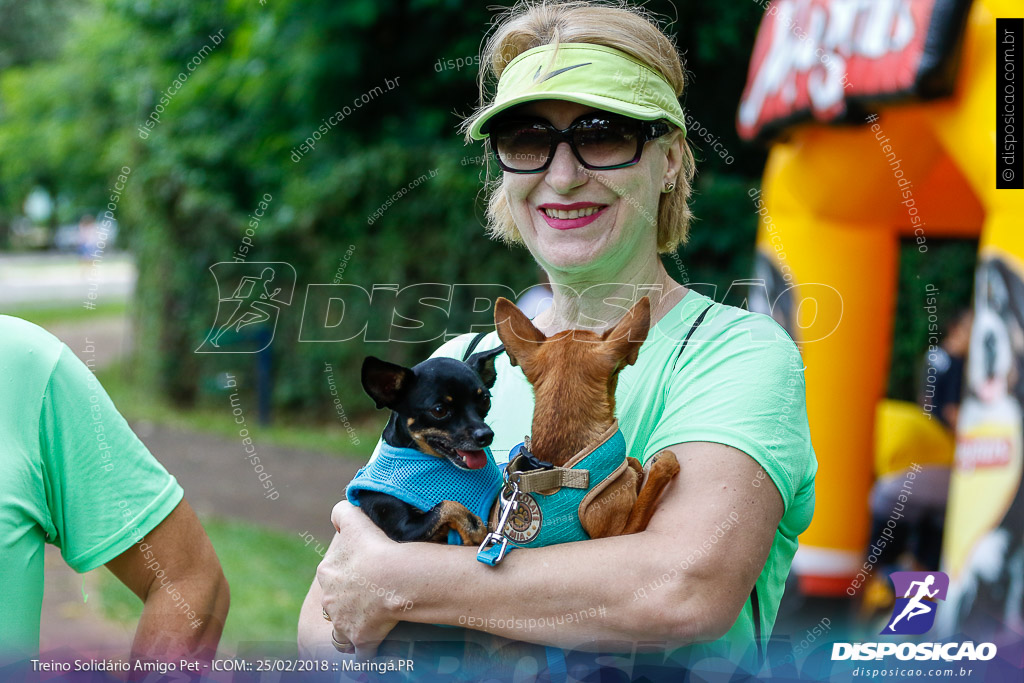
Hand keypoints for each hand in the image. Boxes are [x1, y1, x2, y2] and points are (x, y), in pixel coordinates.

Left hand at [317, 501, 402, 658]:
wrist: (393, 577)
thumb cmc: (375, 546)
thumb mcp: (354, 519)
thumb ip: (341, 512)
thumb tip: (338, 513)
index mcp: (326, 573)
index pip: (330, 577)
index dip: (345, 576)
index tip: (362, 574)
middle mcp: (329, 601)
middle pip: (334, 604)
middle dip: (346, 603)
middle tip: (368, 596)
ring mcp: (343, 623)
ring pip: (342, 630)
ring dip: (351, 627)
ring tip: (368, 622)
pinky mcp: (360, 639)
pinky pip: (361, 652)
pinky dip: (366, 650)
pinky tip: (375, 645)